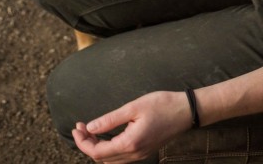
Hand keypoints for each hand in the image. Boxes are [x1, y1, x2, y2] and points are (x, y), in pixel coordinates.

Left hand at [72, 91, 191, 162]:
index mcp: (130, 143)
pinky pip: (120, 157)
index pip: (98, 152)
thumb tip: (90, 127)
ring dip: (97, 148)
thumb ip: (110, 119)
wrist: (186, 111)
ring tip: (90, 130)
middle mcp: (134, 154)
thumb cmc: (161, 104)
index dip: (83, 142)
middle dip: (87, 144)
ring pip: (111, 160)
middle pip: (102, 159)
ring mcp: (140, 155)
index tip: (77, 127)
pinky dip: (108, 148)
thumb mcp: (133, 107)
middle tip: (81, 126)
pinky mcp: (144, 151)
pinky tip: (105, 134)